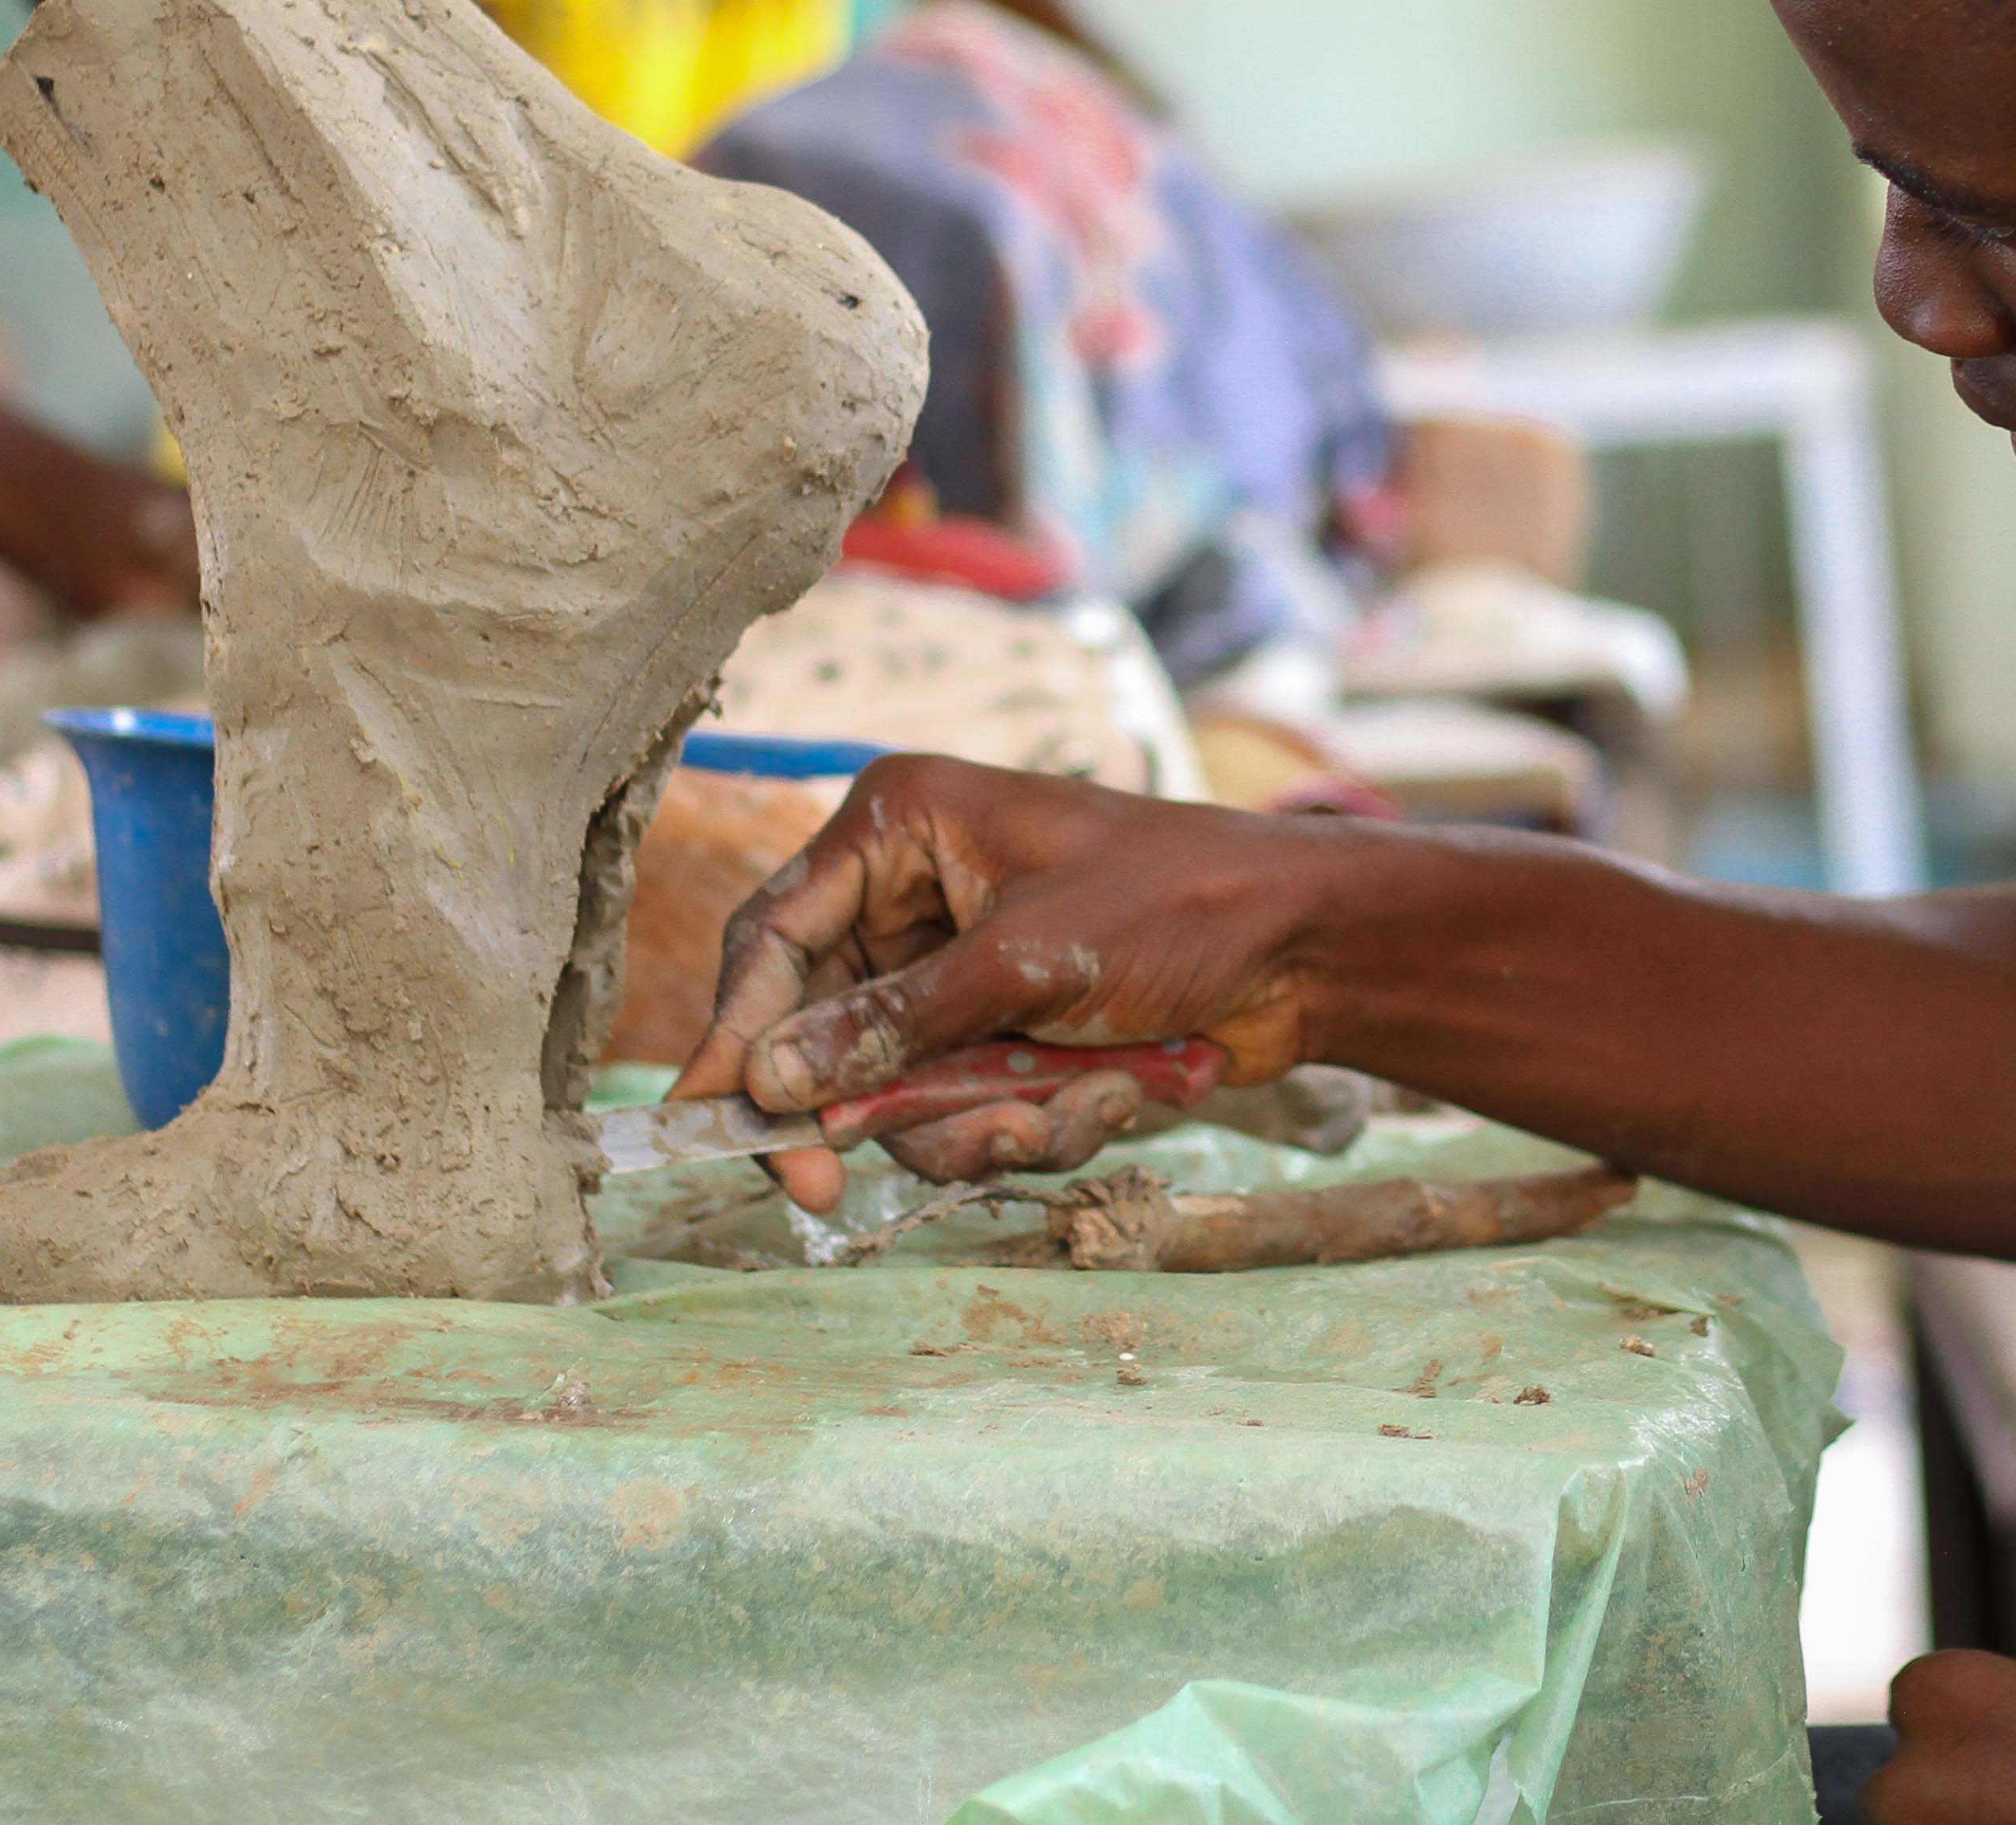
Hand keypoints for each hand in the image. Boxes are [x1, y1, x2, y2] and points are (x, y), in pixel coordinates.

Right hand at [661, 755, 1332, 1211]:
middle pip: (820, 1030)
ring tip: (1060, 1105)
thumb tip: (768, 1081)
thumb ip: (892, 1025)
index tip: (708, 1120)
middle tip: (828, 1188)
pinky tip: (1112, 1092)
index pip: (774, 935)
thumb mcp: (1028, 961)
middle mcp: (915, 892)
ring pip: (896, 1089)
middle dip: (867, 1105)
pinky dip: (1032, 1120)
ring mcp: (962, 969)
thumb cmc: (1179, 905)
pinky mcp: (1006, 1032)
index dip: (734, 1031)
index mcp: (902, 827)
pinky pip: (966, 1109)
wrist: (1307, 949)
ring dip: (971, 1120)